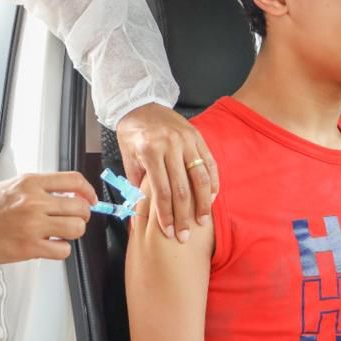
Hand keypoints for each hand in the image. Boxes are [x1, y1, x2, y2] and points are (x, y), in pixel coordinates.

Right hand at [0, 172, 96, 265]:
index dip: (88, 191)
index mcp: (30, 183)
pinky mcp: (30, 247)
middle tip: (74, 219)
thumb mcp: (12, 186)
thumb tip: (65, 193)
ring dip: (73, 233)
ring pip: (77, 228)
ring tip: (61, 233)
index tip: (90, 198)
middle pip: (80, 207)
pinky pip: (63, 250)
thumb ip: (38, 188)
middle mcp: (34, 201)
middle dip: (82, 215)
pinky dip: (61, 250)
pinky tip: (50, 245)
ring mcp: (33, 225)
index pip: (74, 181)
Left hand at [116, 102, 217, 242]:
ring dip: (203, 203)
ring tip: (203, 221)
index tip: (170, 232)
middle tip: (186, 235)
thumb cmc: (132, 135)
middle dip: (184, 216)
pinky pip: (209, 163)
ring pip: (199, 177)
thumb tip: (139, 215)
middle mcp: (171, 146)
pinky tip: (211, 198)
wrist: (140, 105)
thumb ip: (136, 185)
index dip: (166, 215)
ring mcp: (187, 140)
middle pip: (182, 189)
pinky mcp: (197, 137)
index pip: (162, 191)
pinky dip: (212, 182)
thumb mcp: (128, 159)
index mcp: (150, 151)